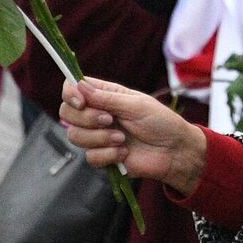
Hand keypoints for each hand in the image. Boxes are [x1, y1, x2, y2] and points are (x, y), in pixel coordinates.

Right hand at [60, 77, 206, 193]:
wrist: (175, 152)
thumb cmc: (161, 123)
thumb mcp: (137, 105)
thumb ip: (107, 98)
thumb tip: (79, 86)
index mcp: (105, 95)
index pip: (73, 89)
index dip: (70, 94)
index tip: (81, 102)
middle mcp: (97, 114)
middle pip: (67, 113)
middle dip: (86, 118)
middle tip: (109, 120)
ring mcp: (98, 135)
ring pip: (75, 136)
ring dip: (99, 138)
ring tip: (122, 138)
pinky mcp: (103, 156)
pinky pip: (90, 156)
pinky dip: (108, 154)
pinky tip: (125, 153)